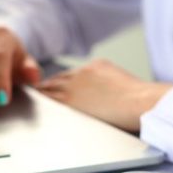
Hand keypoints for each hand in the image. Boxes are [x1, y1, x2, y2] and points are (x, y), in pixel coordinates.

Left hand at [36, 59, 172, 131]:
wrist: (140, 101)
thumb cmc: (139, 99)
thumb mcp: (122, 82)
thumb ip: (108, 85)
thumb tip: (106, 96)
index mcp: (97, 66)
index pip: (72, 74)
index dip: (62, 82)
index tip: (55, 87)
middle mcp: (82, 72)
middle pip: (58, 79)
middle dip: (48, 86)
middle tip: (36, 92)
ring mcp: (75, 86)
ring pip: (50, 88)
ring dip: (41, 94)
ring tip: (32, 99)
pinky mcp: (71, 100)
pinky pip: (50, 101)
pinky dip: (42, 102)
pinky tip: (35, 106)